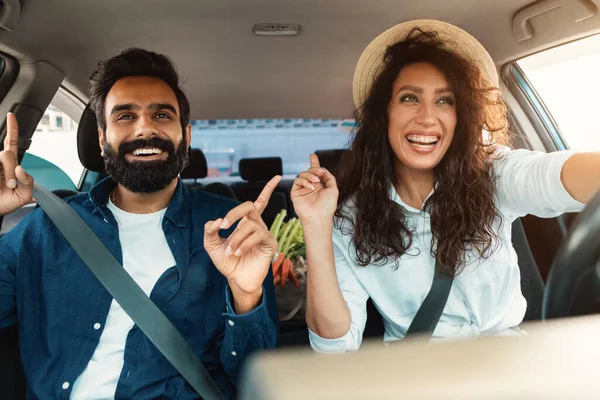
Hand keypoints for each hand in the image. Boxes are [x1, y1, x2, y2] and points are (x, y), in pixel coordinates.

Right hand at [0, 113, 32, 215]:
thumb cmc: (7, 203)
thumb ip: (29, 183)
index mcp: (11, 165)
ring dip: (7, 174)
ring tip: (6, 186)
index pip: (11, 143)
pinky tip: (0, 182)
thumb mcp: (24, 196)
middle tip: (12, 185)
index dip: (12, 129)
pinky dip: (3, 175)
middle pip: (8, 153)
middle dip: (12, 169)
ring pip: (3, 156)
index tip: (11, 115)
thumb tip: (21, 169)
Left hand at [204, 175, 280, 312]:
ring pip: (249, 224)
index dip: (268, 189)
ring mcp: (265, 233)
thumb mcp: (212, 245)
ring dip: (235, 237)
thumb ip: (210, 230)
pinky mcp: (270, 244)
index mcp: (246, 222)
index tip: (277, 177)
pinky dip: (244, 243)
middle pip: (250, 206)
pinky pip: (257, 235)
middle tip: (223, 226)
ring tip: (230, 251)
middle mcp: (257, 224)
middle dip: (234, 213)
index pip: (260, 202)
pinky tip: (237, 253)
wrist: (237, 280)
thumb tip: (216, 220)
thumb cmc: (227, 262)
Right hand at [291, 154, 337, 223]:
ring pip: (303, 174)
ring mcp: (303, 188)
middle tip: (319, 173)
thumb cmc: (327, 206)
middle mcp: (311, 186)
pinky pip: (298, 180)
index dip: (314, 162)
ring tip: (316, 182)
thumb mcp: (333, 189)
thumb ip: (329, 177)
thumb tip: (323, 169)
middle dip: (315, 169)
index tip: (312, 155)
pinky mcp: (296, 191)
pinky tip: (311, 187)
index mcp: (320, 185)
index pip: (316, 172)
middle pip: (310, 170)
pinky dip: (305, 181)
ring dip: (310, 175)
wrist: (318, 216)